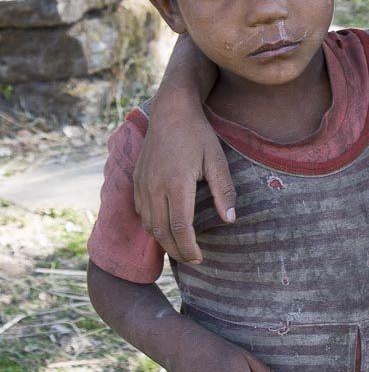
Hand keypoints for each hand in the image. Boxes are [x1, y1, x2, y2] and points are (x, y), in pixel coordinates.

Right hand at [133, 113, 235, 263]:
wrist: (170, 111)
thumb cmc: (197, 134)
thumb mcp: (217, 159)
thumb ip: (224, 190)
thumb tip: (229, 220)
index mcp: (176, 183)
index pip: (180, 228)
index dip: (189, 248)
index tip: (200, 258)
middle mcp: (154, 187)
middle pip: (162, 232)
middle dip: (177, 250)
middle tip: (193, 260)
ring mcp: (142, 184)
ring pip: (149, 225)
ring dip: (164, 241)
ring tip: (181, 248)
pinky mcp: (136, 180)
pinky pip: (141, 212)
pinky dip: (152, 226)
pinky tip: (165, 228)